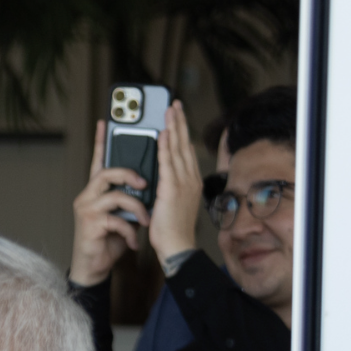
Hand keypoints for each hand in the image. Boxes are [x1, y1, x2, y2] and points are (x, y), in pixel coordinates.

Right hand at [69, 120, 146, 285]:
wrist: (95, 267)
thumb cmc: (109, 239)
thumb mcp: (124, 214)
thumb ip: (130, 197)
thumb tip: (149, 184)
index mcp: (97, 190)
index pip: (100, 160)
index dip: (101, 141)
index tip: (105, 122)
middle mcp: (88, 195)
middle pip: (107, 172)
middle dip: (129, 175)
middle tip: (145, 184)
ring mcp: (87, 209)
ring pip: (115, 195)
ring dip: (136, 207)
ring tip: (145, 220)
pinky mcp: (90, 224)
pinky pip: (116, 219)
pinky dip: (130, 231)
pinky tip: (133, 241)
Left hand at [147, 100, 206, 263]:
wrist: (177, 246)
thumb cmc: (172, 230)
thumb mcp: (171, 203)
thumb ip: (168, 186)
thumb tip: (160, 176)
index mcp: (190, 182)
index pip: (186, 152)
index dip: (182, 133)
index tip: (178, 118)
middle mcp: (190, 179)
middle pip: (185, 144)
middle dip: (180, 122)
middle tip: (174, 104)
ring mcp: (183, 182)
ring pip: (178, 148)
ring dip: (174, 127)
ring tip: (170, 109)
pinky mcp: (173, 188)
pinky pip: (168, 161)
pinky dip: (166, 145)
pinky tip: (164, 132)